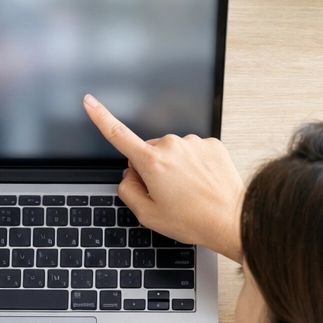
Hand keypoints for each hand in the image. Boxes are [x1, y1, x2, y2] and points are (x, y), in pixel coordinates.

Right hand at [83, 94, 244, 260]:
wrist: (232, 221)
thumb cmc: (192, 220)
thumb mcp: (147, 215)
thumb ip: (128, 191)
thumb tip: (128, 175)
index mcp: (152, 163)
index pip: (118, 135)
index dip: (101, 117)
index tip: (90, 102)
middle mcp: (171, 146)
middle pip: (148, 151)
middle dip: (151, 168)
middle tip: (167, 194)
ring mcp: (193, 143)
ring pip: (171, 151)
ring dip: (173, 167)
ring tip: (188, 192)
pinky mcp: (211, 144)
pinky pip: (192, 151)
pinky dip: (193, 165)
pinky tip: (201, 183)